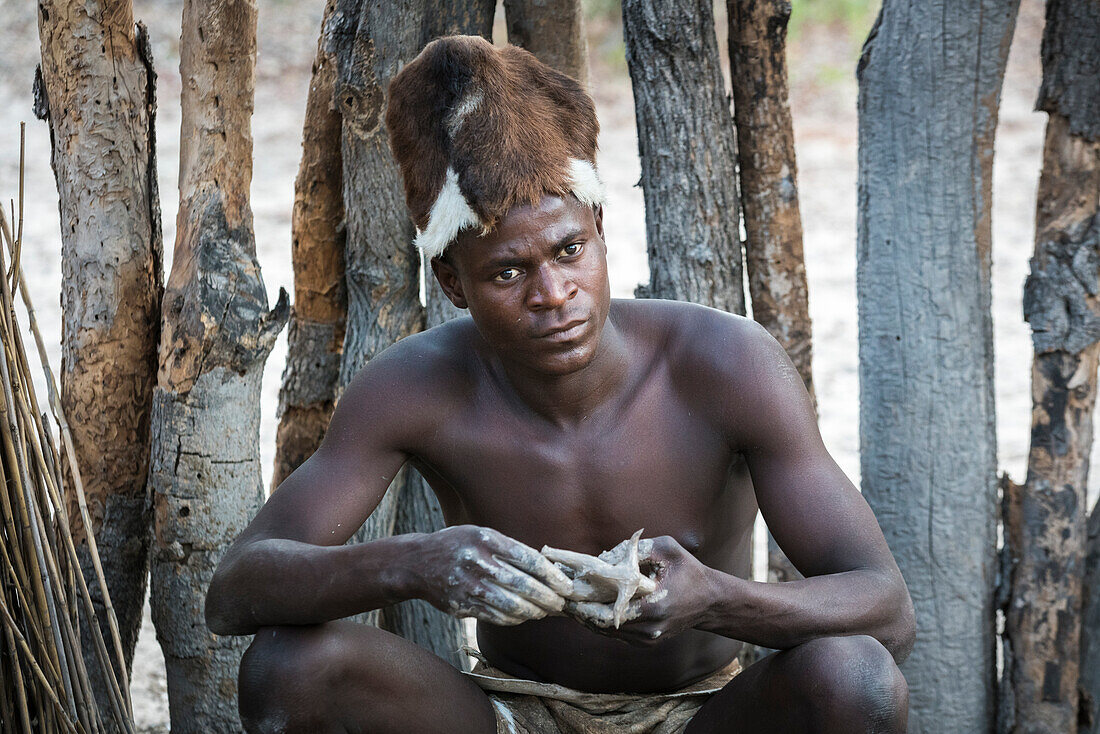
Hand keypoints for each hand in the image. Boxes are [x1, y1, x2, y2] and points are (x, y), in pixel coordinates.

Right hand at [414, 525, 573, 625]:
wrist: (417, 562)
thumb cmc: (459, 546)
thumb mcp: (481, 535)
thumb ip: (509, 549)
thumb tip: (548, 570)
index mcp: (486, 538)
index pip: (528, 558)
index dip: (551, 575)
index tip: (566, 585)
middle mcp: (477, 561)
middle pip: (523, 585)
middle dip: (547, 598)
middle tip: (561, 604)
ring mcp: (468, 585)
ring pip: (511, 605)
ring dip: (533, 612)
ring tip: (544, 612)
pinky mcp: (461, 604)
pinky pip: (495, 616)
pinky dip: (514, 618)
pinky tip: (522, 616)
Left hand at [568, 535, 716, 644]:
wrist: (710, 601)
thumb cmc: (689, 571)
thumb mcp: (667, 549)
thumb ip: (636, 548)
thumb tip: (604, 557)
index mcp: (654, 606)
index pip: (609, 610)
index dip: (585, 602)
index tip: (568, 590)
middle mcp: (649, 628)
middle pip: (602, 624)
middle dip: (579, 610)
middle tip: (561, 596)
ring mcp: (647, 639)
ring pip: (606, 631)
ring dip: (586, 617)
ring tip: (567, 601)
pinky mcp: (646, 641)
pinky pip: (615, 633)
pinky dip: (599, 621)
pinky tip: (585, 608)